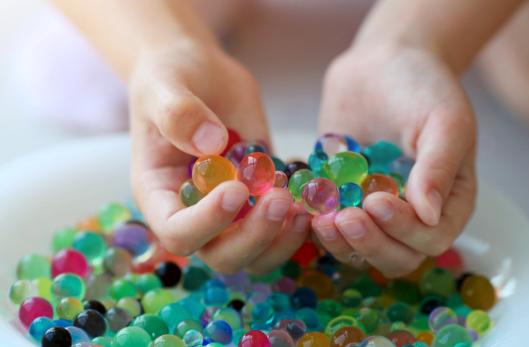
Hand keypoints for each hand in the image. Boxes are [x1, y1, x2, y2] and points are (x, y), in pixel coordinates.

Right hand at [129, 40, 309, 273]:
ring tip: (301, 206)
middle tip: (280, 199)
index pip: (177, 232)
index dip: (207, 222)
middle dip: (254, 236)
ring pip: (256, 255)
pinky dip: (299, 225)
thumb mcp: (165, 85)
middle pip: (222, 256)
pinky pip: (281, 231)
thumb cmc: (171, 77)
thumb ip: (179, 114)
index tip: (236, 189)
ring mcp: (231, 211)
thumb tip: (211, 146)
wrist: (200, 72)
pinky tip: (313, 197)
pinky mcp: (260, 198)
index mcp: (160, 195)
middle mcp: (195, 213)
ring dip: (282, 240)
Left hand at [314, 45, 476, 277]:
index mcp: (448, 201)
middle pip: (396, 256)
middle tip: (344, 219)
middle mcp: (413, 214)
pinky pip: (330, 227)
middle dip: (370, 243)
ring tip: (320, 219)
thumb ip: (439, 168)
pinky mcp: (342, 198)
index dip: (404, 230)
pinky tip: (302, 208)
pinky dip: (316, 225)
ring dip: (340, 243)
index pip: (431, 238)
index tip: (377, 201)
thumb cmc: (423, 86)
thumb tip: (429, 217)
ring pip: (360, 250)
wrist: (383, 61)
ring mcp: (374, 210)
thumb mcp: (444, 120)